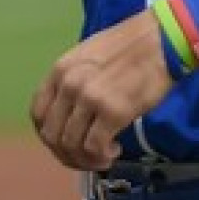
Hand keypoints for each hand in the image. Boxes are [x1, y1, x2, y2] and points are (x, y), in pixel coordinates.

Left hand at [29, 9, 174, 170]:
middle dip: (67, 155)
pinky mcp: (114, 112)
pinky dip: (101, 158)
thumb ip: (73, 81)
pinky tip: (114, 151)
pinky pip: (95, 148)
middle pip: (52, 136)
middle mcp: (69, 85)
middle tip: (86, 158)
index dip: (49, 137)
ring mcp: (90, 99)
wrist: (161, 39)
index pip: (37, 115)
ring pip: (72, 145)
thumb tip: (70, 112)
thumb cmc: (129, 47)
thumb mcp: (87, 57)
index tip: (65, 144)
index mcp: (59, 71)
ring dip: (85, 160)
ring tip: (103, 156)